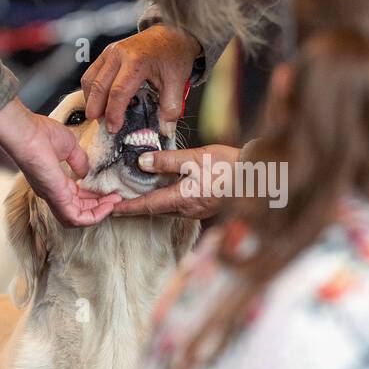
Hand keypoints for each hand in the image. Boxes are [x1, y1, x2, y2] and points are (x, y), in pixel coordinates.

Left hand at [0, 99, 119, 226]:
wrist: (25, 132)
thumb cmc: (39, 134)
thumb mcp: (68, 147)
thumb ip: (78, 161)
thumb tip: (86, 172)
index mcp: (54, 180)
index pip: (76, 197)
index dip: (94, 197)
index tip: (109, 191)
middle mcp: (52, 192)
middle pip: (78, 210)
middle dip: (99, 207)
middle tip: (116, 199)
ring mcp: (53, 196)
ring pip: (77, 218)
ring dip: (98, 214)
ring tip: (114, 204)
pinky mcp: (56, 197)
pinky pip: (76, 218)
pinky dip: (93, 216)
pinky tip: (107, 206)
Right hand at [81, 24, 200, 136]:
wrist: (172, 33)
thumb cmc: (173, 55)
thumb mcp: (177, 82)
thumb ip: (170, 108)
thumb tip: (165, 130)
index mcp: (137, 61)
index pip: (118, 92)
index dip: (113, 113)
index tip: (114, 128)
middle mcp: (119, 54)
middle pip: (99, 86)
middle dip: (97, 110)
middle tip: (104, 127)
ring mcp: (110, 52)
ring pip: (90, 80)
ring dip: (92, 101)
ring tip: (101, 117)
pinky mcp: (106, 53)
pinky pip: (91, 74)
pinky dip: (93, 91)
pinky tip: (102, 102)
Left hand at [113, 144, 240, 219]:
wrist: (258, 177)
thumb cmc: (230, 166)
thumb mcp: (195, 157)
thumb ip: (167, 161)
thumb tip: (142, 162)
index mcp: (183, 199)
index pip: (148, 205)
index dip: (127, 208)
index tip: (110, 209)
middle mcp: (188, 210)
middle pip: (155, 210)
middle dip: (135, 207)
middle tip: (116, 201)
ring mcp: (197, 211)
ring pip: (167, 209)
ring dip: (150, 204)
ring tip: (135, 196)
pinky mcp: (205, 207)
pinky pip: (179, 207)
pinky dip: (166, 201)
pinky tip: (164, 191)